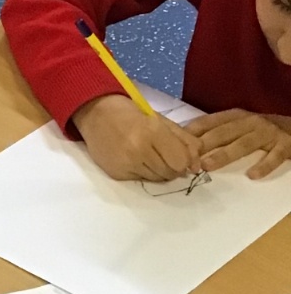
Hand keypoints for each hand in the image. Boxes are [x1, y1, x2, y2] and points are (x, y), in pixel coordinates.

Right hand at [73, 94, 201, 181]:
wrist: (96, 113)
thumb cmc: (131, 113)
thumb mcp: (161, 121)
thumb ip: (184, 141)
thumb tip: (197, 165)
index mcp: (152, 132)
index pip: (180, 162)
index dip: (185, 162)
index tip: (181, 156)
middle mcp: (138, 151)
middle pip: (170, 173)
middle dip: (173, 167)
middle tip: (165, 155)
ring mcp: (125, 164)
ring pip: (157, 179)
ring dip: (159, 171)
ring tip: (150, 156)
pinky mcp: (116, 174)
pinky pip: (141, 180)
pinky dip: (143, 172)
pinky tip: (135, 159)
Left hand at [188, 110, 290, 178]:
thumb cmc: (260, 131)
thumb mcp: (238, 126)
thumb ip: (216, 133)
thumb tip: (183, 144)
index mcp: (235, 117)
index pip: (209, 122)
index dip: (192, 132)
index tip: (173, 144)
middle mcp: (250, 122)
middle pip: (224, 133)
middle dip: (204, 145)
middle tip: (186, 159)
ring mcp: (268, 133)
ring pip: (244, 144)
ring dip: (224, 155)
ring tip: (208, 166)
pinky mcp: (285, 145)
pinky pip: (274, 156)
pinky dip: (264, 165)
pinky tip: (252, 175)